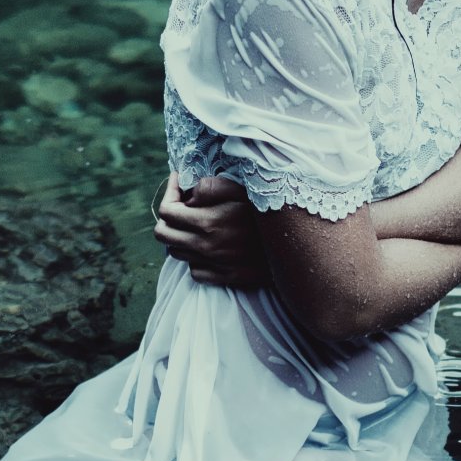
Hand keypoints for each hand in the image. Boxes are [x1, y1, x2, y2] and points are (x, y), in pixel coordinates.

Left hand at [154, 172, 268, 287]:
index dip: (169, 193)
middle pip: (164, 235)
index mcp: (207, 222)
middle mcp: (205, 247)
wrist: (296, 247)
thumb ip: (213, 186)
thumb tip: (191, 194)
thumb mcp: (244, 189)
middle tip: (182, 206)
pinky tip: (210, 247)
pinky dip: (196, 259)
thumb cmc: (270, 213)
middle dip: (168, 217)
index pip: (166, 212)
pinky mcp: (225, 278)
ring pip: (177, 253)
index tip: (179, 183)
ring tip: (196, 225)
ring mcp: (214, 265)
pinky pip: (195, 272)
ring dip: (181, 237)